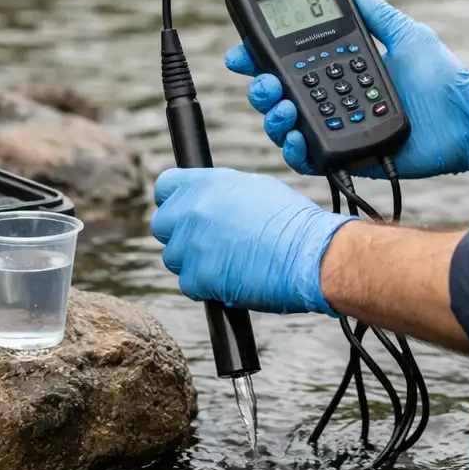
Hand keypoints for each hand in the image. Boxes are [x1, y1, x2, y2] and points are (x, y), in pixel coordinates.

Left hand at [149, 167, 354, 314]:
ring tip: (226, 262)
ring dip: (193, 262)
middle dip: (179, 234)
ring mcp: (191, 245)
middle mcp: (192, 210)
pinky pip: (188, 284)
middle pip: (161, 224)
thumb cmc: (290, 221)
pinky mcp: (196, 277)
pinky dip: (205, 286)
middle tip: (205, 242)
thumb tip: (209, 200)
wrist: (307, 254)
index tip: (184, 211)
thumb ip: (221, 192)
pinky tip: (229, 278)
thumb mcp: (254, 188)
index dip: (174, 200)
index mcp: (205, 183)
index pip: (165, 186)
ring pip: (173, 257)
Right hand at [224, 0, 468, 178]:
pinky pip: (309, 158)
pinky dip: (295, 149)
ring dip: (272, 117)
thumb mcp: (406, 36)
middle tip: (264, 82)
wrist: (467, 118)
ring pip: (285, 127)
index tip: (242, 51)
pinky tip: (296, 136)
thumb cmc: (443, 78)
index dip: (260, 58)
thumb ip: (376, 13)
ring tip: (281, 106)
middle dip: (259, 89)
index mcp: (339, 71)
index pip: (289, 63)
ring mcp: (336, 128)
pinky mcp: (346, 156)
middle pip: (277, 96)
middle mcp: (331, 100)